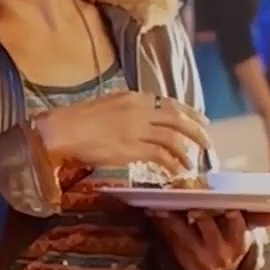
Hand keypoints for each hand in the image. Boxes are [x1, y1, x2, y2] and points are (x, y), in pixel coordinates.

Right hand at [31, 91, 210, 177]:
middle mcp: (140, 110)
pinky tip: (176, 171)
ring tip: (193, 164)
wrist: (63, 130)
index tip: (200, 120)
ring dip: (186, 152)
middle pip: (178, 119)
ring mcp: (138, 129)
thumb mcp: (108, 105)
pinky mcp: (133, 148)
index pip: (169, 103)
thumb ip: (127, 111)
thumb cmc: (78, 119)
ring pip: (173, 139)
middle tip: (207, 142)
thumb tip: (140, 120)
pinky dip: (172, 164)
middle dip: (196, 131)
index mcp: (134, 98)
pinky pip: (161, 156)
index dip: (188, 113)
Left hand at [147, 210, 269, 269]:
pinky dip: (161, 225)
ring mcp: (198, 257)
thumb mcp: (244, 233)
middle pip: (209, 233)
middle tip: (192, 205)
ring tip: (162, 206)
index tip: (230, 209)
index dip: (233, 220)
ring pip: (185, 237)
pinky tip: (153, 212)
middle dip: (202, 219)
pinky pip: (170, 240)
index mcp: (237, 243)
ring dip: (173, 221)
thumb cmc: (231, 243)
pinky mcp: (180, 258)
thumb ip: (254, 219)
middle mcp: (218, 253)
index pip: (238, 230)